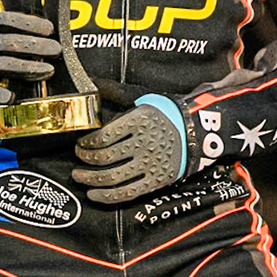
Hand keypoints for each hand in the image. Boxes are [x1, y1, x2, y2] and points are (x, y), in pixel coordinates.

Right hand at [0, 10, 60, 104]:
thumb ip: (12, 26)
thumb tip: (48, 28)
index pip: (8, 20)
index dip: (30, 24)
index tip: (49, 29)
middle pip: (10, 42)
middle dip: (36, 46)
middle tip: (56, 49)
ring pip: (3, 64)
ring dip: (28, 67)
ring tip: (49, 70)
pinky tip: (12, 97)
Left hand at [72, 97, 187, 203]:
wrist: (197, 129)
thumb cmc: (165, 112)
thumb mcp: (142, 96)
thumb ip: (113, 91)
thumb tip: (89, 81)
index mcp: (139, 121)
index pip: (102, 137)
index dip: (85, 143)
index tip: (80, 143)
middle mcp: (144, 143)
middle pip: (104, 157)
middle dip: (84, 159)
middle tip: (79, 157)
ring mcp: (151, 164)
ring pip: (112, 177)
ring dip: (89, 179)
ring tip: (79, 176)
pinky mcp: (157, 180)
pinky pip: (127, 193)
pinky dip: (106, 196)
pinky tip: (94, 194)